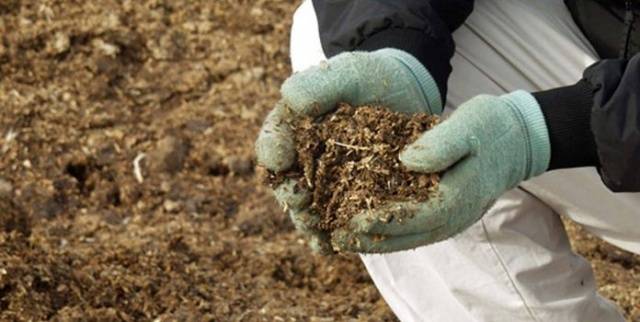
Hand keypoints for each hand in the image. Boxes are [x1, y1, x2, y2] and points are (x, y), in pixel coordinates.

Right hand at [255, 49, 441, 252]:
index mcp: (292, 128)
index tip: (279, 157)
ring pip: (306, 208)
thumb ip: (318, 84)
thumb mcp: (347, 72)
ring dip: (307, 222)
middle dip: (290, 193)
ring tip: (315, 230)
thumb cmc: (369, 79)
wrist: (404, 95)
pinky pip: (333, 222)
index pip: (273, 141)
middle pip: (285, 182)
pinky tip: (332, 246)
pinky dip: (330, 236)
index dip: (272, 151)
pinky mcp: (348, 201)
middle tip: (299, 199)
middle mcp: (301, 160)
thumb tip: (290, 100)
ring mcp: (323, 183)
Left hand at [332, 91, 550, 252]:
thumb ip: (441, 144)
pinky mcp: (445, 211)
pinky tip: (365, 225)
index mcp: (459, 197)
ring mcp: (451, 217)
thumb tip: (406, 161)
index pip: (415, 218)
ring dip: (376, 240)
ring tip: (343, 238)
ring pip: (409, 237)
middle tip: (337, 238)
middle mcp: (454, 216)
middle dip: (371, 240)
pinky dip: (389, 230)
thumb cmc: (492, 127)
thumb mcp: (468, 125)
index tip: (352, 222)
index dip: (382, 222)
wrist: (517, 138)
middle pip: (408, 236)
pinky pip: (414, 228)